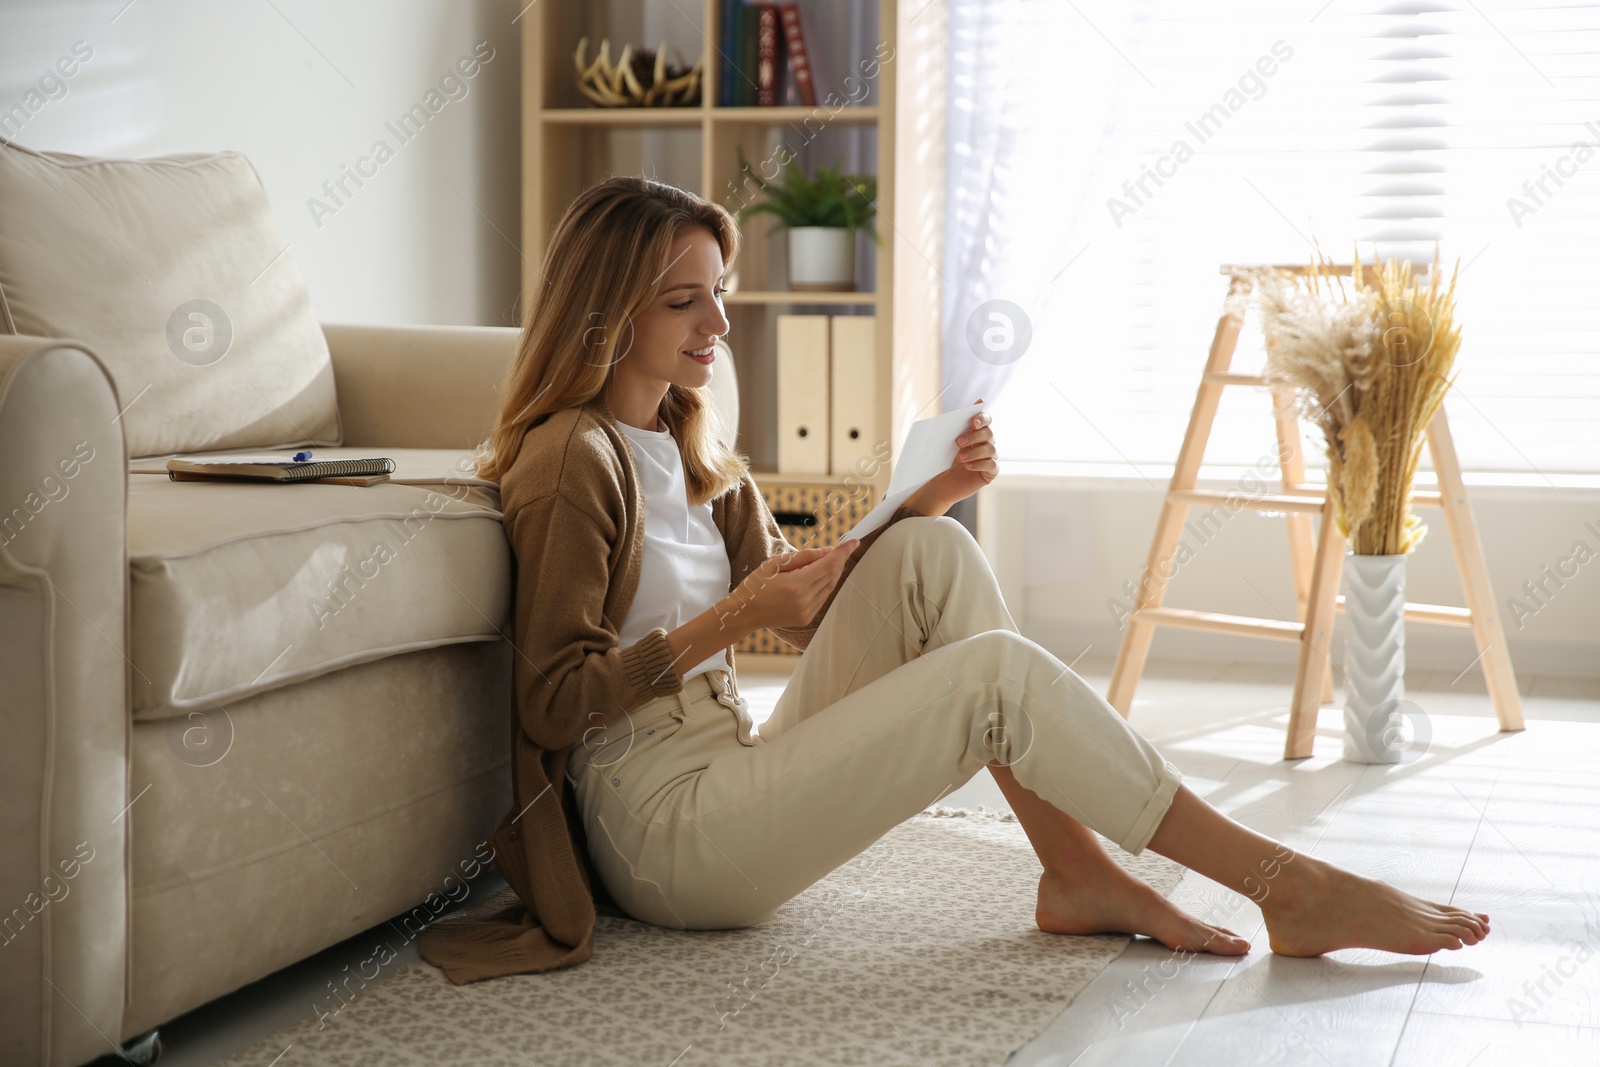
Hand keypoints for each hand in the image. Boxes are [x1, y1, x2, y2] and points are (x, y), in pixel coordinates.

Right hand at [721, 540, 861, 631]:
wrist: (744, 613)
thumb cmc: (755, 585)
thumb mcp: (774, 564)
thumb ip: (802, 557)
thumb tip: (826, 551)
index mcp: (796, 584)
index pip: (828, 564)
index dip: (843, 552)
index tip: (853, 542)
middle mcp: (805, 599)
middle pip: (832, 575)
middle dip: (840, 560)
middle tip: (846, 547)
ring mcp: (807, 611)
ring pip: (830, 587)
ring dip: (834, 572)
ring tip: (834, 559)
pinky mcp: (806, 618)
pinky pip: (823, 597)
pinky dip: (826, 584)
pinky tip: (823, 575)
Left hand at [906, 399, 998, 515]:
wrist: (941, 483)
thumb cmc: (944, 460)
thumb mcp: (946, 443)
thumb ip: (954, 426)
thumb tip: (958, 411)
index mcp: (977, 431)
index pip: (986, 419)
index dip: (982, 418)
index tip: (973, 423)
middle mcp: (986, 442)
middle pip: (988, 433)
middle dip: (974, 436)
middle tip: (958, 442)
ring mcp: (990, 457)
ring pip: (991, 449)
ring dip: (974, 452)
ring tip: (960, 457)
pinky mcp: (990, 472)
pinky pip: (992, 465)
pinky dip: (980, 464)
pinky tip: (967, 466)